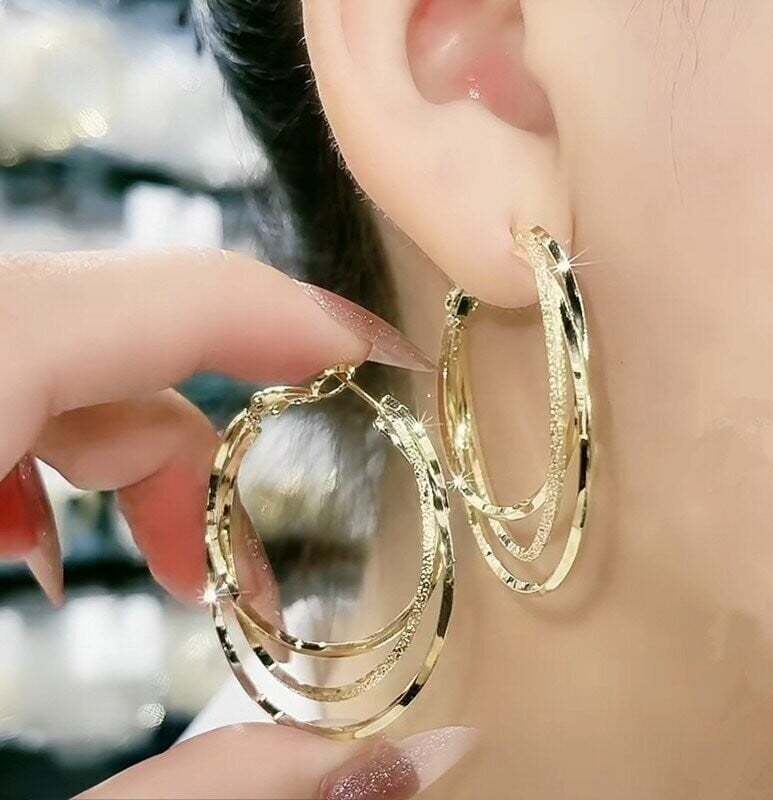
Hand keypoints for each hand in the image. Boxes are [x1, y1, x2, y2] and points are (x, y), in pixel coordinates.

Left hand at [0, 248, 470, 798]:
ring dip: (134, 455)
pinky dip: (45, 443)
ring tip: (168, 578)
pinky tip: (39, 548)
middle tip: (243, 586)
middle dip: (206, 447)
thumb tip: (421, 756)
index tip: (384, 354)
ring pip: (50, 347)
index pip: (145, 304)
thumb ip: (208, 794)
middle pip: (101, 333)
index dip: (289, 315)